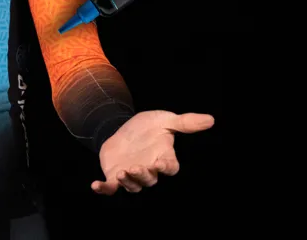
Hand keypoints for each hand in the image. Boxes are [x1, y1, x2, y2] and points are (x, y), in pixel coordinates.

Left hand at [91, 109, 213, 194]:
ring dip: (128, 182)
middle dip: (144, 175)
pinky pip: (110, 187)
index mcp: (163, 158)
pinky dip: (104, 189)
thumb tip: (211, 119)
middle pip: (150, 179)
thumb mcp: (165, 120)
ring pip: (133, 185)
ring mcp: (132, 174)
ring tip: (122, 173)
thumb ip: (185, 122)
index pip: (169, 167)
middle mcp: (149, 170)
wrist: (124, 127)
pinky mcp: (114, 176)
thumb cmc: (149, 127)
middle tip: (136, 167)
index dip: (166, 167)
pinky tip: (95, 186)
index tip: (160, 162)